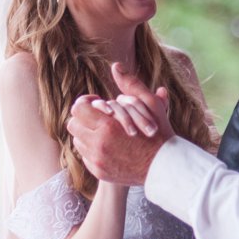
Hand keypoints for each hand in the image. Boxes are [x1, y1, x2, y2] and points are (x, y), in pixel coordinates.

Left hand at [66, 63, 173, 184]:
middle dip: (84, 119)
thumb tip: (115, 66)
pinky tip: (108, 146)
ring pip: (77, 141)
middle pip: (73, 125)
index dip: (85, 104)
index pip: (78, 109)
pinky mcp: (99, 172)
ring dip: (88, 134)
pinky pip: (85, 157)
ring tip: (104, 132)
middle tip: (99, 118)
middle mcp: (99, 145)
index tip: (97, 105)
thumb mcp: (149, 105)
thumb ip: (130, 84)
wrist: (165, 167)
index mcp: (108, 126)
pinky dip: (93, 150)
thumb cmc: (159, 133)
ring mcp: (97, 160)